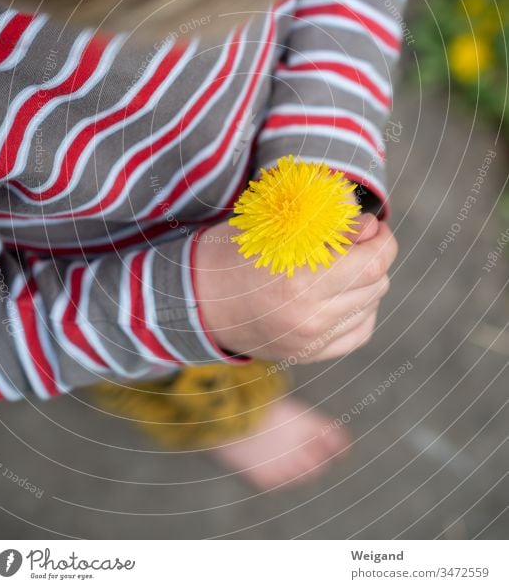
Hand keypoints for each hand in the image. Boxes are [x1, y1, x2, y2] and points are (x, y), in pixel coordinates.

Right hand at [194, 213, 396, 361]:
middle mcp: (311, 316)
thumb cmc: (233, 252)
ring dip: (366, 283)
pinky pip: (358, 332)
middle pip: (377, 283)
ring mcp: (310, 341)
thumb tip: (372, 228)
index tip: (373, 227)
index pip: (375, 262)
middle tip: (354, 243)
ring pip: (370, 306)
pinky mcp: (308, 355)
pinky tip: (342, 295)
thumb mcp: (275, 225)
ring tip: (342, 268)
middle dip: (373, 258)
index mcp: (302, 279)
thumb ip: (330, 225)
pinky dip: (360, 310)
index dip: (383, 240)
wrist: (197, 300)